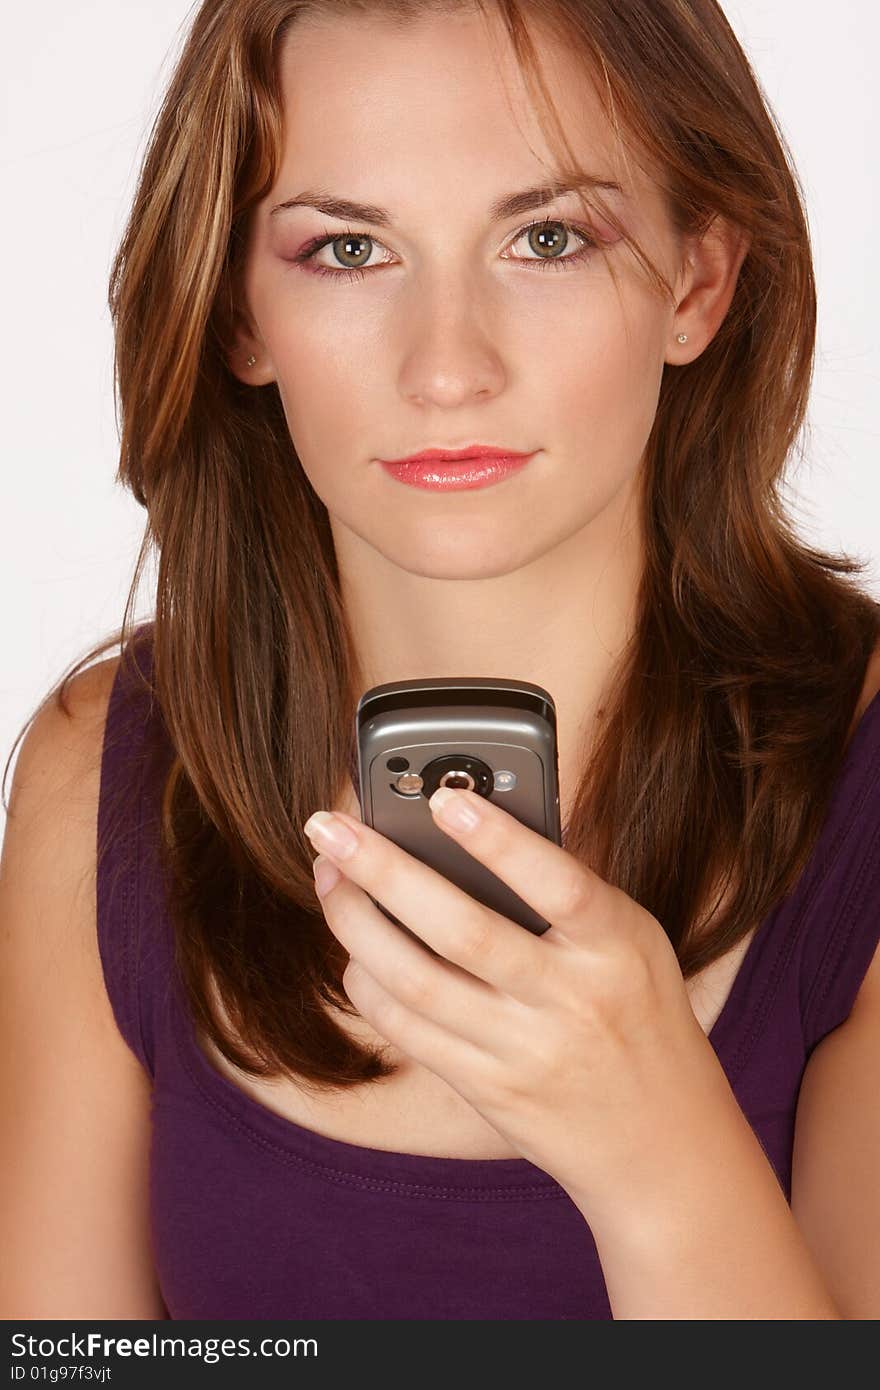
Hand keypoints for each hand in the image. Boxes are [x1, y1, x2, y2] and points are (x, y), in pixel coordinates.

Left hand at [302, 788, 711, 1210]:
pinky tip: (354, 948)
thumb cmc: (635, 1009)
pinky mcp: (486, 1089)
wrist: (659, 1143)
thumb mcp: (629, 942)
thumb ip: (564, 894)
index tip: (441, 799)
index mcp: (618, 947)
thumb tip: (462, 827)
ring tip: (329, 878)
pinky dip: (369, 981)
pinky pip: (407, 1030)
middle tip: (328, 828)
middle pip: (461, 931)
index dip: (498, 841)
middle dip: (382, 871)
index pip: (558, 884)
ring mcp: (525, 1050)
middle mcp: (572, 1000)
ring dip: (356, 923)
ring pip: (416, 981)